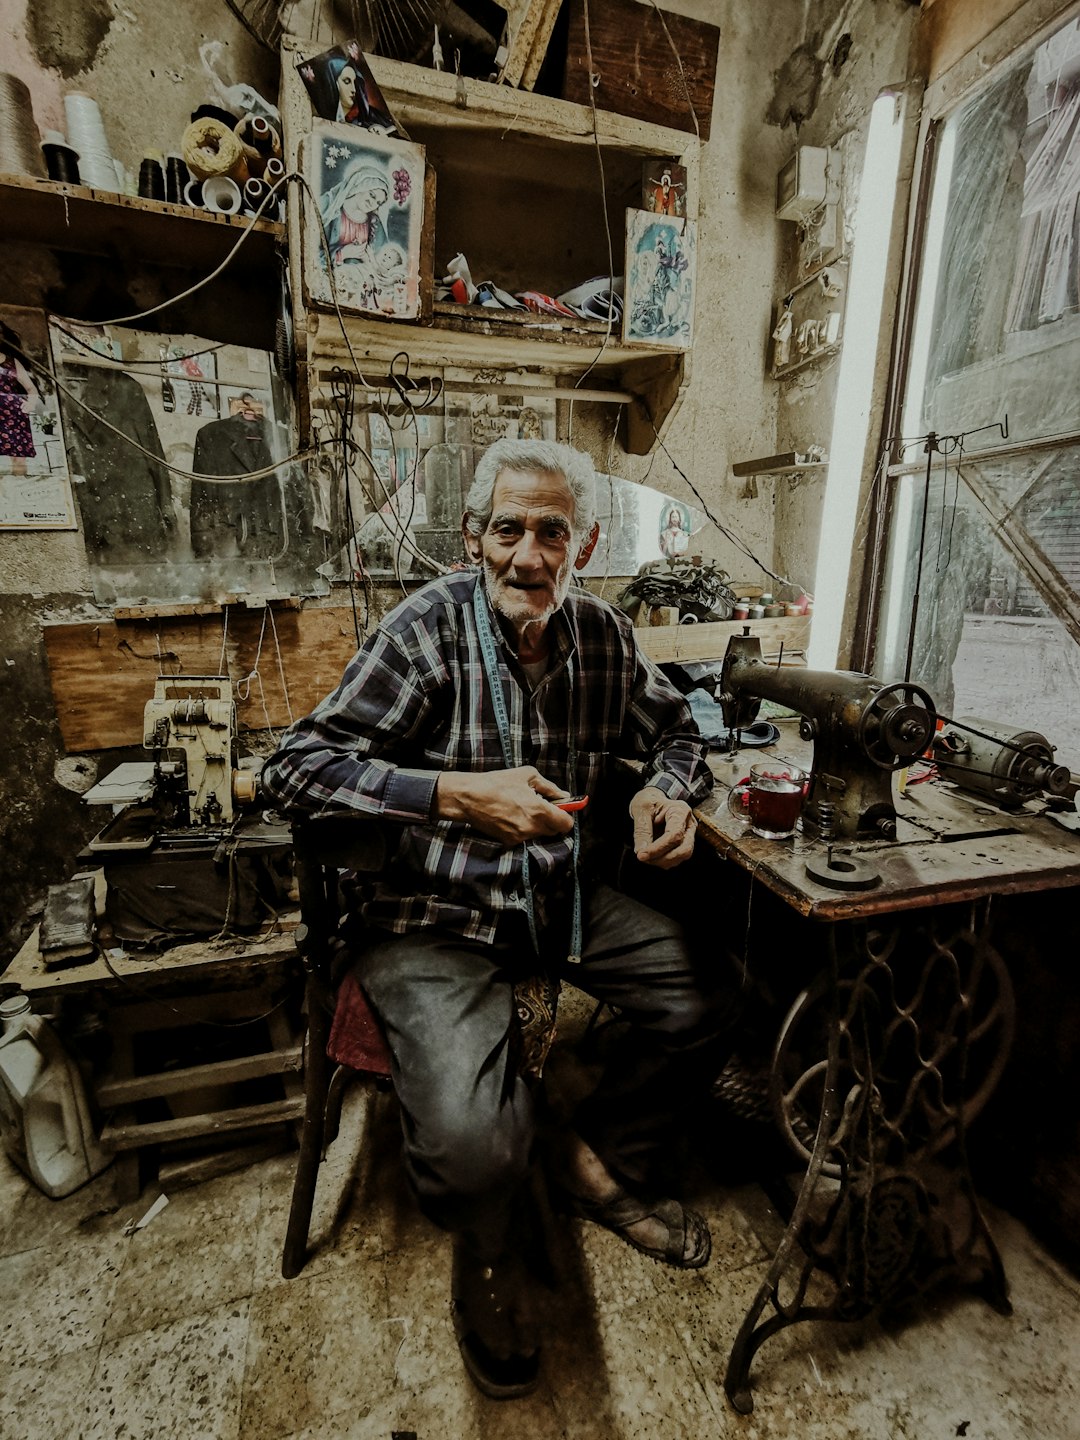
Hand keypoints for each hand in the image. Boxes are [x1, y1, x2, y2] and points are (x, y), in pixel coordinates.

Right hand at [435, 766, 575, 846]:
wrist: (470, 797)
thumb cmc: (498, 782)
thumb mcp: (528, 775)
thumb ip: (550, 787)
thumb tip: (564, 796)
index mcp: (540, 810)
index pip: (566, 824)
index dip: (566, 817)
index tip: (561, 810)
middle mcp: (532, 827)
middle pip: (553, 830)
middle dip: (551, 820)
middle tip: (539, 806)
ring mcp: (520, 837)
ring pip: (538, 833)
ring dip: (535, 824)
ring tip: (520, 808)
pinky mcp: (509, 841)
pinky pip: (523, 836)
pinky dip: (521, 828)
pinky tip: (510, 815)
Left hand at [629, 786, 695, 868]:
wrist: (653, 800)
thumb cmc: (649, 801)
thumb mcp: (641, 809)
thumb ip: (641, 830)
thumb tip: (641, 851)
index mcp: (680, 811)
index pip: (674, 835)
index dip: (658, 848)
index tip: (642, 855)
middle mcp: (688, 824)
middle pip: (684, 849)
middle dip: (663, 858)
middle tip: (644, 858)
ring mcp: (688, 835)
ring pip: (682, 856)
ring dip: (662, 861)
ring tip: (646, 855)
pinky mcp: (683, 843)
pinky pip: (676, 858)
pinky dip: (663, 860)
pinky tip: (652, 855)